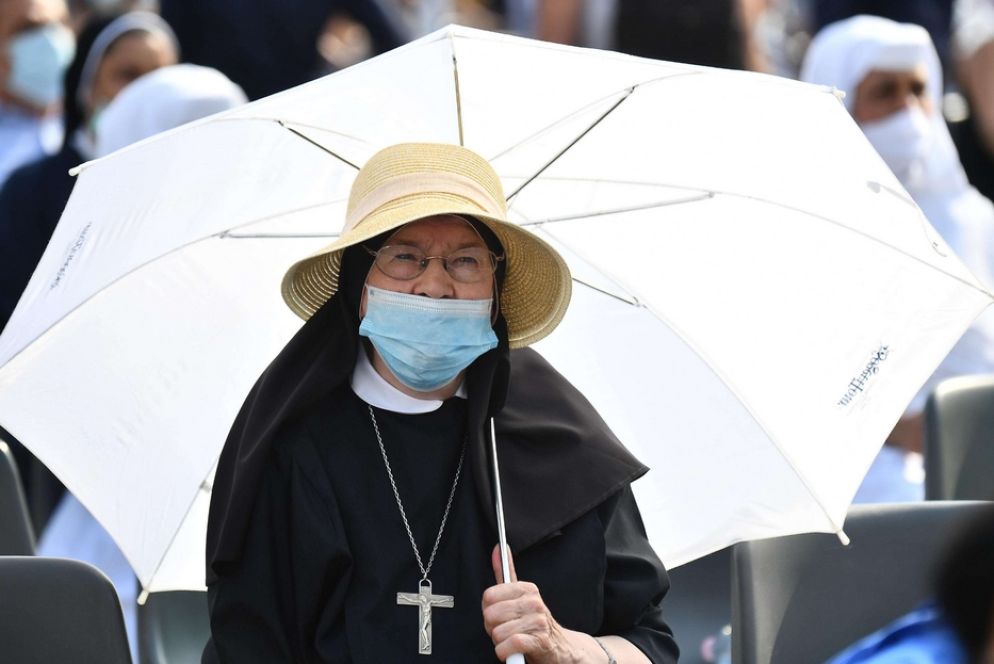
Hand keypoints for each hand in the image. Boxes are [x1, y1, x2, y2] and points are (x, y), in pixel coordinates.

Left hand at [481, 545, 579, 662]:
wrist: (559, 648)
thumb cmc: (533, 623)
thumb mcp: (520, 596)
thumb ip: (506, 572)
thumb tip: (497, 550)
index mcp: (527, 589)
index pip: (489, 596)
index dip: (489, 610)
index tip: (500, 615)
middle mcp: (534, 602)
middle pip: (490, 615)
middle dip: (493, 628)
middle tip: (507, 630)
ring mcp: (538, 621)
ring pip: (498, 632)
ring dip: (500, 642)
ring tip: (512, 640)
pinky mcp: (540, 641)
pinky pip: (509, 645)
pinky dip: (505, 653)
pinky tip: (514, 651)